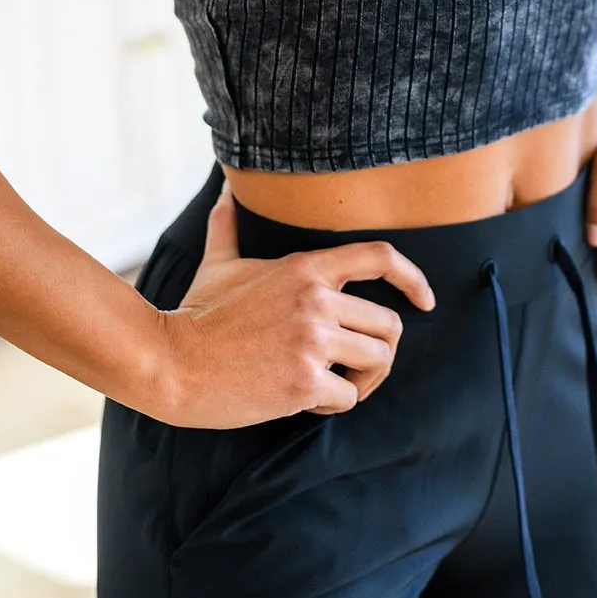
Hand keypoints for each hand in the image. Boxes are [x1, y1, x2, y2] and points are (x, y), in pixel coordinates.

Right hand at [152, 182, 435, 429]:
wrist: (170, 362)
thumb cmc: (196, 314)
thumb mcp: (219, 264)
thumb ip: (228, 226)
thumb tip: (223, 191)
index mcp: (306, 268)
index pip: (380, 257)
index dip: (413, 278)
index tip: (427, 300)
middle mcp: (317, 300)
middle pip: (390, 326)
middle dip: (378, 351)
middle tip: (354, 367)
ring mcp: (312, 341)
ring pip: (378, 362)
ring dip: (362, 381)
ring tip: (332, 385)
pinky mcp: (305, 382)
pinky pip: (348, 398)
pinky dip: (332, 406)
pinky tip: (304, 402)